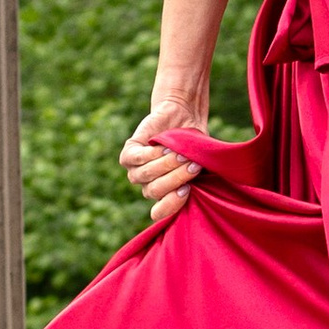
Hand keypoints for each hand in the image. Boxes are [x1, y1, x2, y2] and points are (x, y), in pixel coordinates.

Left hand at [120, 108, 207, 225]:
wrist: (181, 116)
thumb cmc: (194, 142)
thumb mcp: (200, 161)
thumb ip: (198, 176)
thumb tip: (198, 185)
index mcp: (165, 194)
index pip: (160, 212)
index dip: (172, 204)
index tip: (187, 189)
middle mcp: (148, 187)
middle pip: (156, 190)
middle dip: (176, 178)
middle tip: (193, 164)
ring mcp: (136, 172)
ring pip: (146, 175)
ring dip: (166, 164)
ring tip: (181, 153)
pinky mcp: (128, 155)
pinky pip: (136, 160)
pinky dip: (152, 154)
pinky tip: (164, 146)